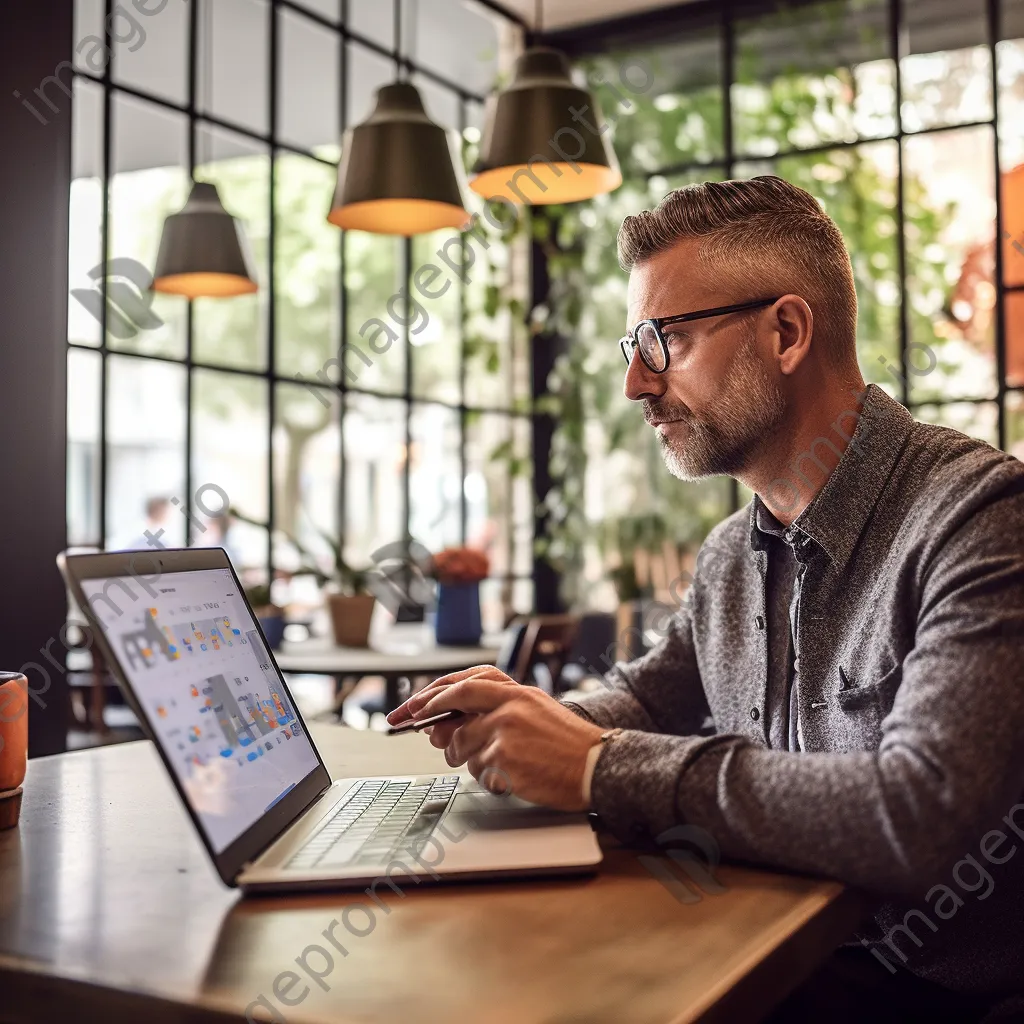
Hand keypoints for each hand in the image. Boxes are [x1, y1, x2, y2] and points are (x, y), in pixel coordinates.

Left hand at [386, 666, 604, 810]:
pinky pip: (477, 771)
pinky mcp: (504, 758)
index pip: (467, 683)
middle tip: (420, 730)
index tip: (416, 704)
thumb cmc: (568, 745)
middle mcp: (509, 706)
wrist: (598, 766)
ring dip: (467, 759)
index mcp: (518, 692)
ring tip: (495, 764)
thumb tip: (448, 725)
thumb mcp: (535, 713)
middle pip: (455, 705)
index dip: (436, 692)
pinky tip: (511, 778)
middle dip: (431, 718)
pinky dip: (488, 778)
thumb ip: (496, 712)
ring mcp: (505, 731)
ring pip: (462, 746)